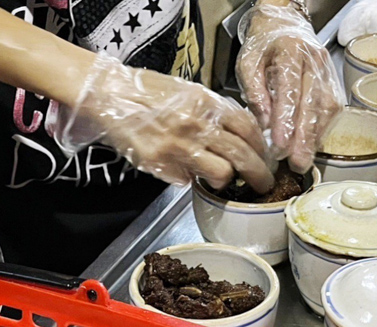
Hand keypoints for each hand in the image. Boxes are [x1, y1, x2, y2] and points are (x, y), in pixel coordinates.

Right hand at [59, 54, 275, 192]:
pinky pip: (186, 180)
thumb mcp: (188, 92)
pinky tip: (186, 172)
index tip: (265, 156)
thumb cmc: (146, 92)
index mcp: (207, 103)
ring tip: (224, 182)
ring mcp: (179, 147)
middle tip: (263, 184)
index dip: (261, 146)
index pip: (248, 127)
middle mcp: (197, 125)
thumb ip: (212, 112)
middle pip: (242, 154)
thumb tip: (234, 135)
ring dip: (226, 180)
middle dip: (258, 173)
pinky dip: (190, 179)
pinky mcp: (161, 164)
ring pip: (221, 172)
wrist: (110, 96)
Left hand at [237, 3, 344, 172]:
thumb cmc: (263, 46)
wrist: (284, 25)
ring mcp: (327, 71)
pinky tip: (311, 146)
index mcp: (289, 52)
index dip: (286, 120)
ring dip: (315, 137)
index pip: (290, 90)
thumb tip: (263, 123)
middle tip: (296, 162)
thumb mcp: (247, 63)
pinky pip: (332, 109)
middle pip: (312, 103)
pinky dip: (322, 130)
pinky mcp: (332, 82)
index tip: (280, 145)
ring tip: (302, 160)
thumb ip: (254, 91)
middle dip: (304, 136)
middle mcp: (314, 60)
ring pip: (326, 107)